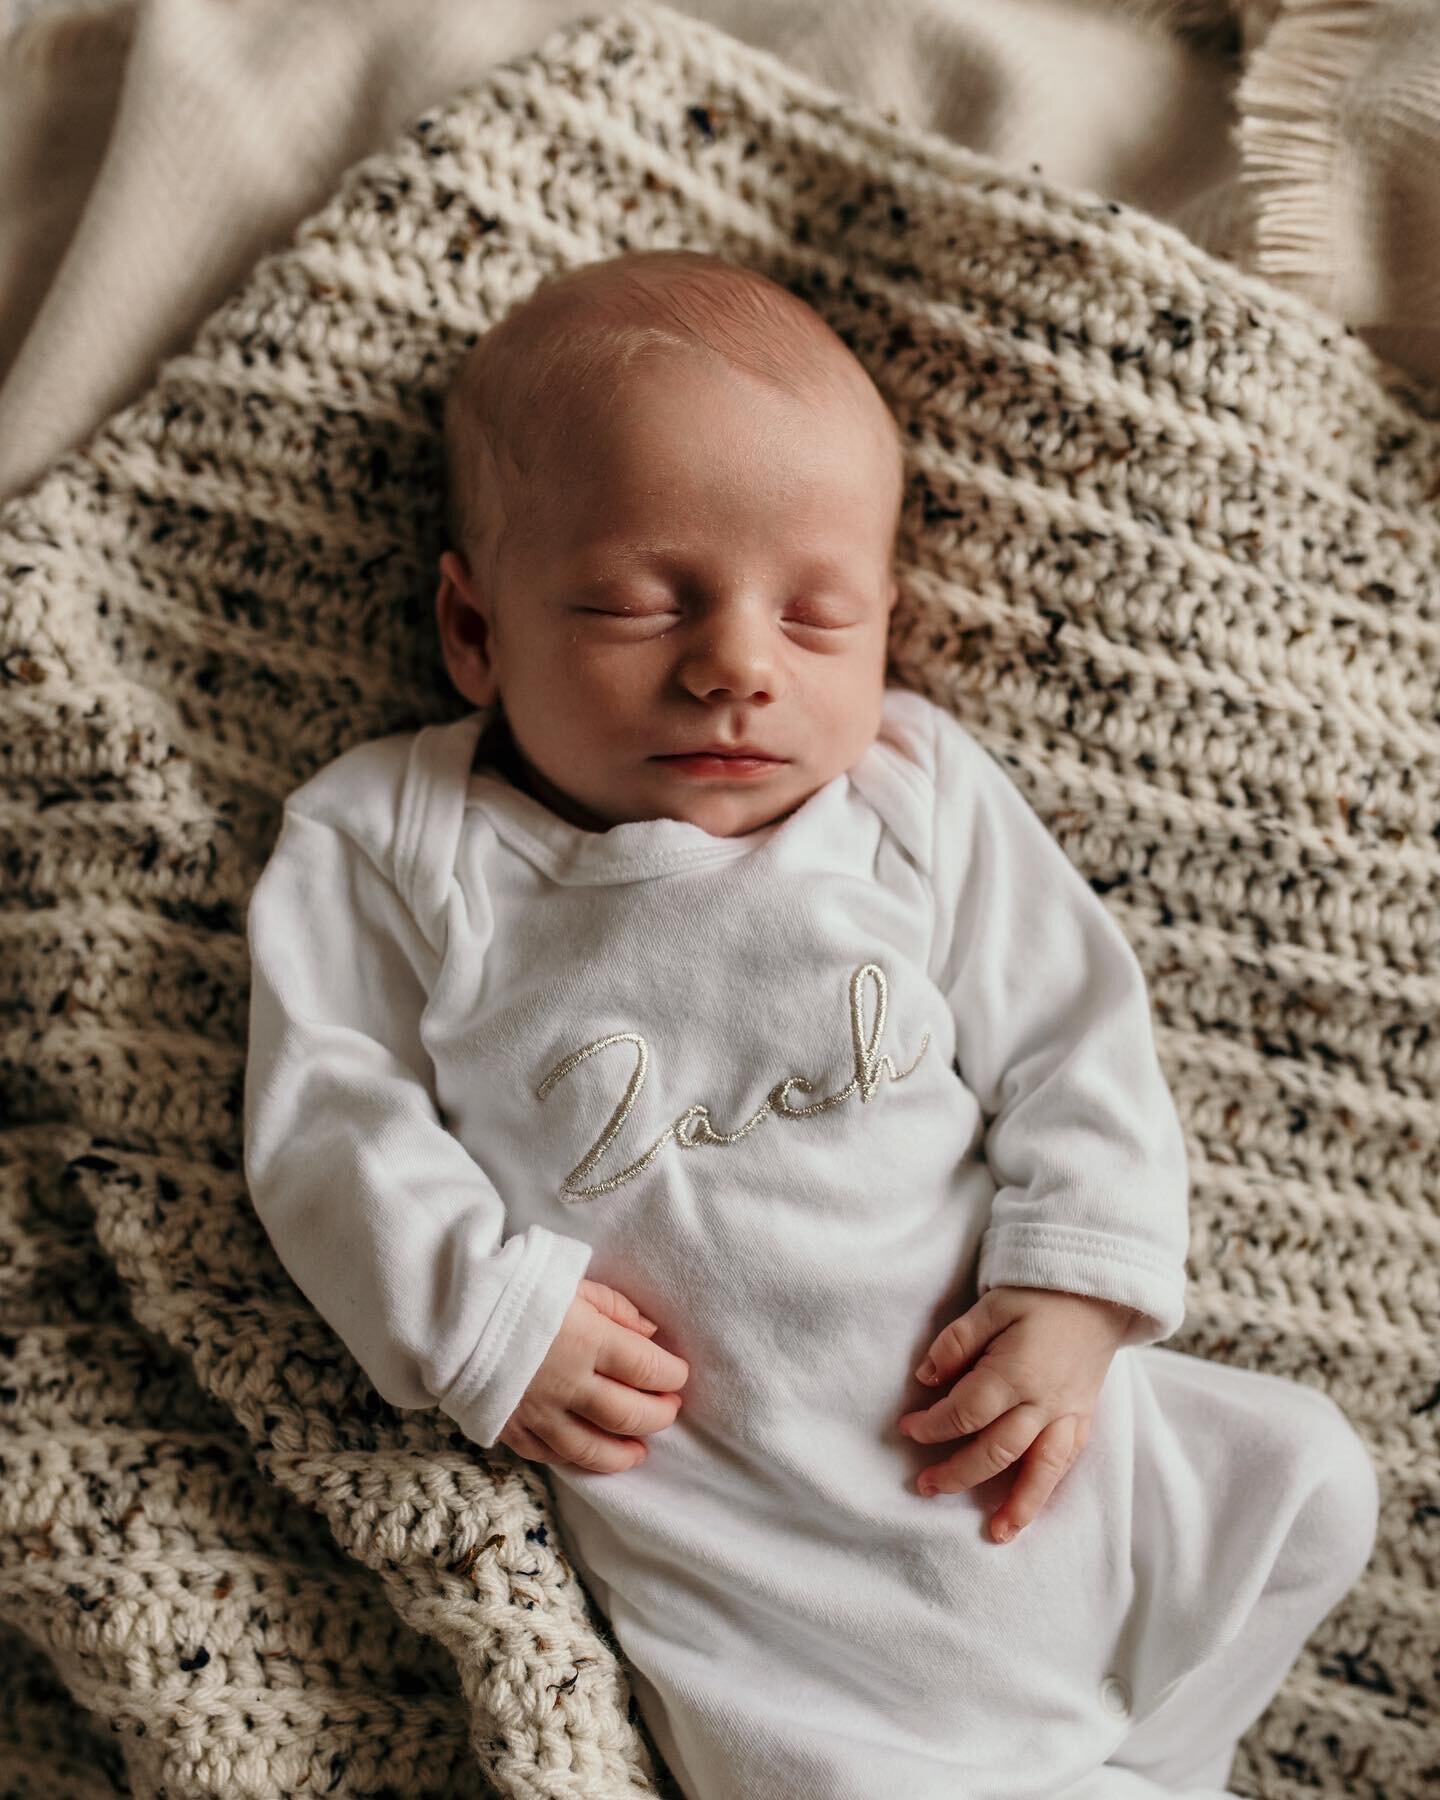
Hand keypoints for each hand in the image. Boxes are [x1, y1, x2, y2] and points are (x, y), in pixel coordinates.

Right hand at [499, 1277, 688, 1473]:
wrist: (451, 1311)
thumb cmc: (518, 1288)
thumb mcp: (573, 1282)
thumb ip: (616, 1309)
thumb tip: (652, 1334)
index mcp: (587, 1340)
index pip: (647, 1368)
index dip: (671, 1375)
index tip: (678, 1374)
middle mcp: (568, 1382)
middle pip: (628, 1414)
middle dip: (658, 1415)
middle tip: (669, 1408)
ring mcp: (539, 1412)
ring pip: (594, 1449)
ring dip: (625, 1453)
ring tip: (641, 1448)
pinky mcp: (512, 1429)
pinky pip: (553, 1456)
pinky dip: (579, 1459)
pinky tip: (595, 1454)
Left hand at [897, 1285, 1134, 1543]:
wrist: (1096, 1294)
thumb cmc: (1038, 1296)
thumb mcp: (990, 1305)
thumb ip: (956, 1343)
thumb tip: (926, 1378)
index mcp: (1015, 1372)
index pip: (965, 1412)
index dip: (932, 1426)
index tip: (907, 1428)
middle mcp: (1043, 1401)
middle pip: (996, 1450)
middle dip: (958, 1473)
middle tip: (926, 1485)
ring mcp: (1067, 1413)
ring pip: (1040, 1468)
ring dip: (1017, 1504)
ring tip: (997, 1533)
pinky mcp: (1083, 1417)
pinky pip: (1067, 1461)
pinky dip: (1048, 1488)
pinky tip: (1032, 1507)